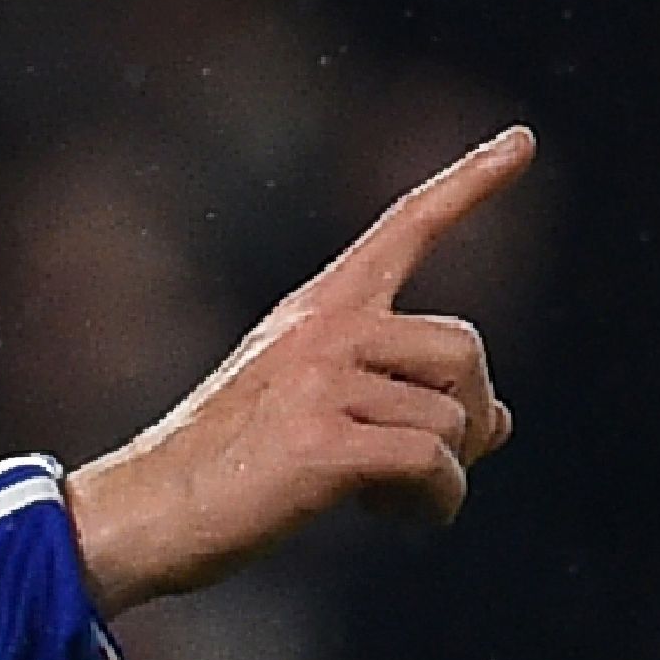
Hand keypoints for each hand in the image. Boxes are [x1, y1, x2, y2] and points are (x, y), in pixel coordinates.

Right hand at [62, 126, 532, 617]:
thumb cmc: (220, 473)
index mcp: (315, 311)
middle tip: (443, 462)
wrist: (138, 516)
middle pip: (463, 349)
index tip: (521, 142)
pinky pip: (432, 463)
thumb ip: (399, 400)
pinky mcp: (321, 443)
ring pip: (452, 419)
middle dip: (472, 415)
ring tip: (395, 501)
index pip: (405, 231)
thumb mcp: (308, 413)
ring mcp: (319, 384)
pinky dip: (438, 502)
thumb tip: (503, 422)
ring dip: (448, 472)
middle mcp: (322, 331)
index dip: (469, 185)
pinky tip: (405, 518)